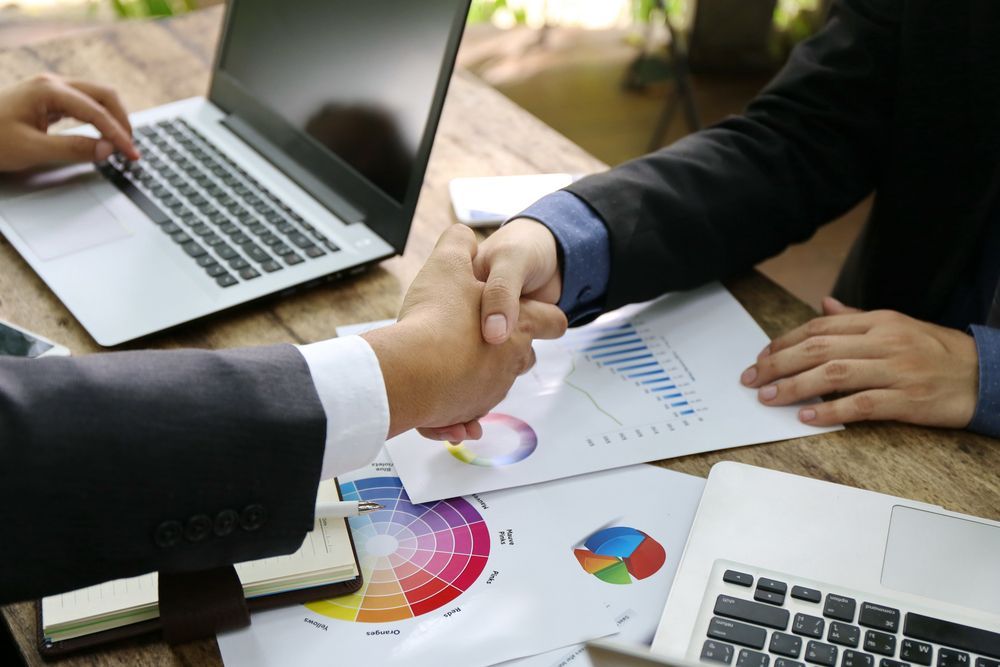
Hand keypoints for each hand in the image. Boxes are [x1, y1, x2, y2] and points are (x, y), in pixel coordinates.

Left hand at [0, 74, 138, 171]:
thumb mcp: (32, 150)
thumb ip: (73, 149)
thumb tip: (106, 149)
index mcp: (48, 90)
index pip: (97, 111)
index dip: (118, 135)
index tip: (131, 155)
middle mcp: (52, 83)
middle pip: (104, 95)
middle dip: (122, 121)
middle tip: (131, 149)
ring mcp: (51, 89)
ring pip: (97, 97)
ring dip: (113, 118)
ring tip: (122, 143)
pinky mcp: (49, 99)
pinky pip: (84, 104)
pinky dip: (100, 119)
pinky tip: (104, 135)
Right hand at [361, 225, 567, 439]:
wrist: (410, 370)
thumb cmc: (435, 318)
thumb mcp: (448, 263)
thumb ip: (459, 243)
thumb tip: (463, 235)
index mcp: (517, 323)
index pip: (553, 320)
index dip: (547, 315)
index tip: (538, 314)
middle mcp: (511, 360)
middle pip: (525, 356)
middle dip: (508, 348)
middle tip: (481, 336)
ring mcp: (490, 390)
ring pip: (494, 384)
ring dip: (478, 377)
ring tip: (450, 362)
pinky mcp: (466, 412)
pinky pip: (466, 412)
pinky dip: (456, 409)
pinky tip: (437, 394)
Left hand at [740, 297, 978, 427]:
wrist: (986, 376)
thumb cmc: (937, 352)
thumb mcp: (898, 325)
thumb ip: (856, 319)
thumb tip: (823, 306)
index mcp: (879, 322)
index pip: (820, 328)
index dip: (785, 341)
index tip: (762, 355)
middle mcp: (884, 342)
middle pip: (818, 350)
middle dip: (778, 364)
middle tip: (752, 378)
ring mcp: (895, 371)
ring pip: (833, 375)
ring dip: (794, 387)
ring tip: (768, 397)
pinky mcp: (906, 400)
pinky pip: (860, 405)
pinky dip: (829, 410)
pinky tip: (806, 415)